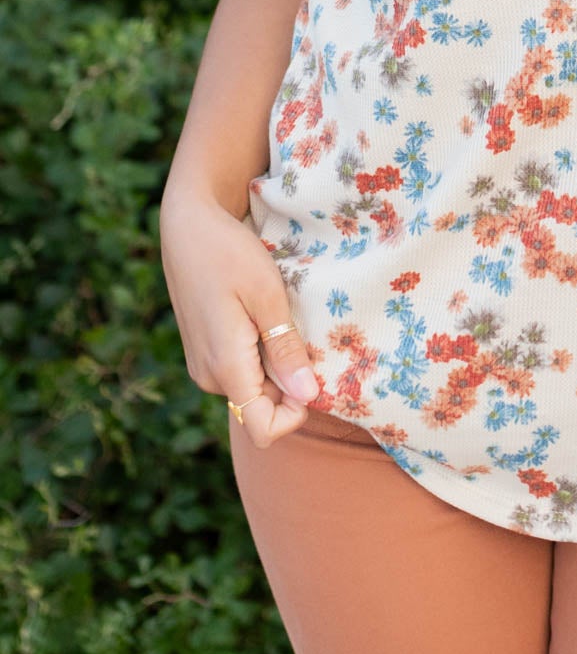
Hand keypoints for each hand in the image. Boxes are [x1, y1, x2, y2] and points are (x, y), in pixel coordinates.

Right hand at [159, 187, 321, 448]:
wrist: (188, 224)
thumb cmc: (229, 252)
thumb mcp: (267, 296)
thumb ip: (285, 350)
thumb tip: (308, 397)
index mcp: (225, 369)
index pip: (264, 429)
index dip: (295, 413)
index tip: (311, 369)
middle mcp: (210, 377)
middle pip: (262, 406)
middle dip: (289, 380)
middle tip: (298, 328)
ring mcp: (203, 364)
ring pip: (253, 385)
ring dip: (275, 362)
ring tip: (278, 314)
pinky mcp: (204, 350)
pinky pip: (240, 368)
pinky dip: (260, 351)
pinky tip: (262, 313)